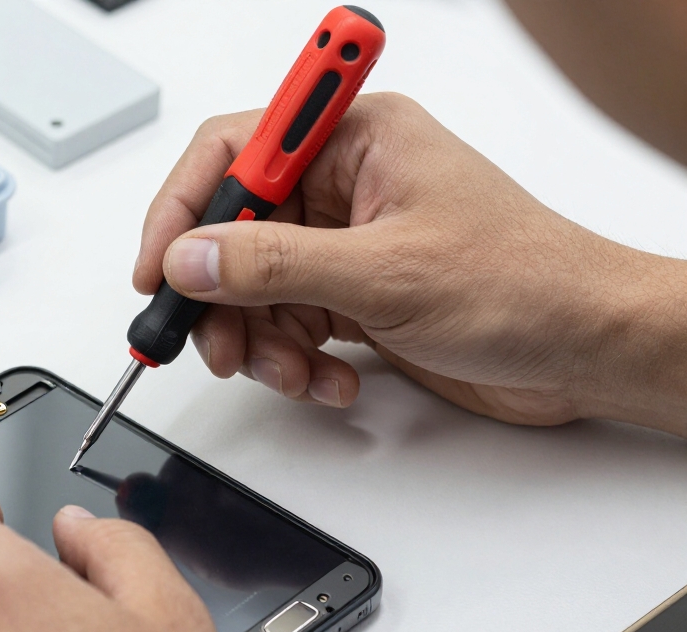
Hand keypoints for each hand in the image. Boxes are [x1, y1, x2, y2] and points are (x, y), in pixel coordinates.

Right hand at [134, 92, 686, 435]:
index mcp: (356, 139)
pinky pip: (287, 322)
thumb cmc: (524, 284)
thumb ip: (274, 265)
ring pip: (254, 287)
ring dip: (261, 340)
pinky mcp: (353, 292)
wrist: (584, 349)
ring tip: (294, 373)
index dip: (184, 207)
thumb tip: (189, 259)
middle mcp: (345, 184)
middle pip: (234, 230)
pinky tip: (330, 380)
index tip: (159, 266)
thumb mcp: (385, 273)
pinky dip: (294, 359)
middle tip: (219, 346)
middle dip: (223, 297)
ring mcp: (347, 241)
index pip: (232, 150)